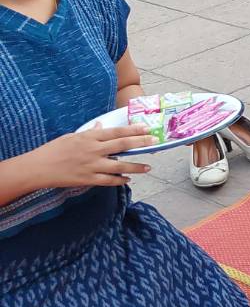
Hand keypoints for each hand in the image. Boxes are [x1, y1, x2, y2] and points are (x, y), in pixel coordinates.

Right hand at [22, 126, 153, 189]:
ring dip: (135, 167)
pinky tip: (128, 180)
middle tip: (155, 141)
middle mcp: (93, 150)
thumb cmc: (53, 150)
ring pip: (119, 166)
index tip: (147, 128)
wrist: (37, 168)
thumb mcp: (72, 136)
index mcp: (89, 137)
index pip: (116, 132)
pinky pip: (107, 181)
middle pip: (122, 145)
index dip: (133, 129)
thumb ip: (89, 132)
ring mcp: (91, 166)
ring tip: (148, 167)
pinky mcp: (87, 180)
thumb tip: (101, 126)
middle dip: (141, 143)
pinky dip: (119, 180)